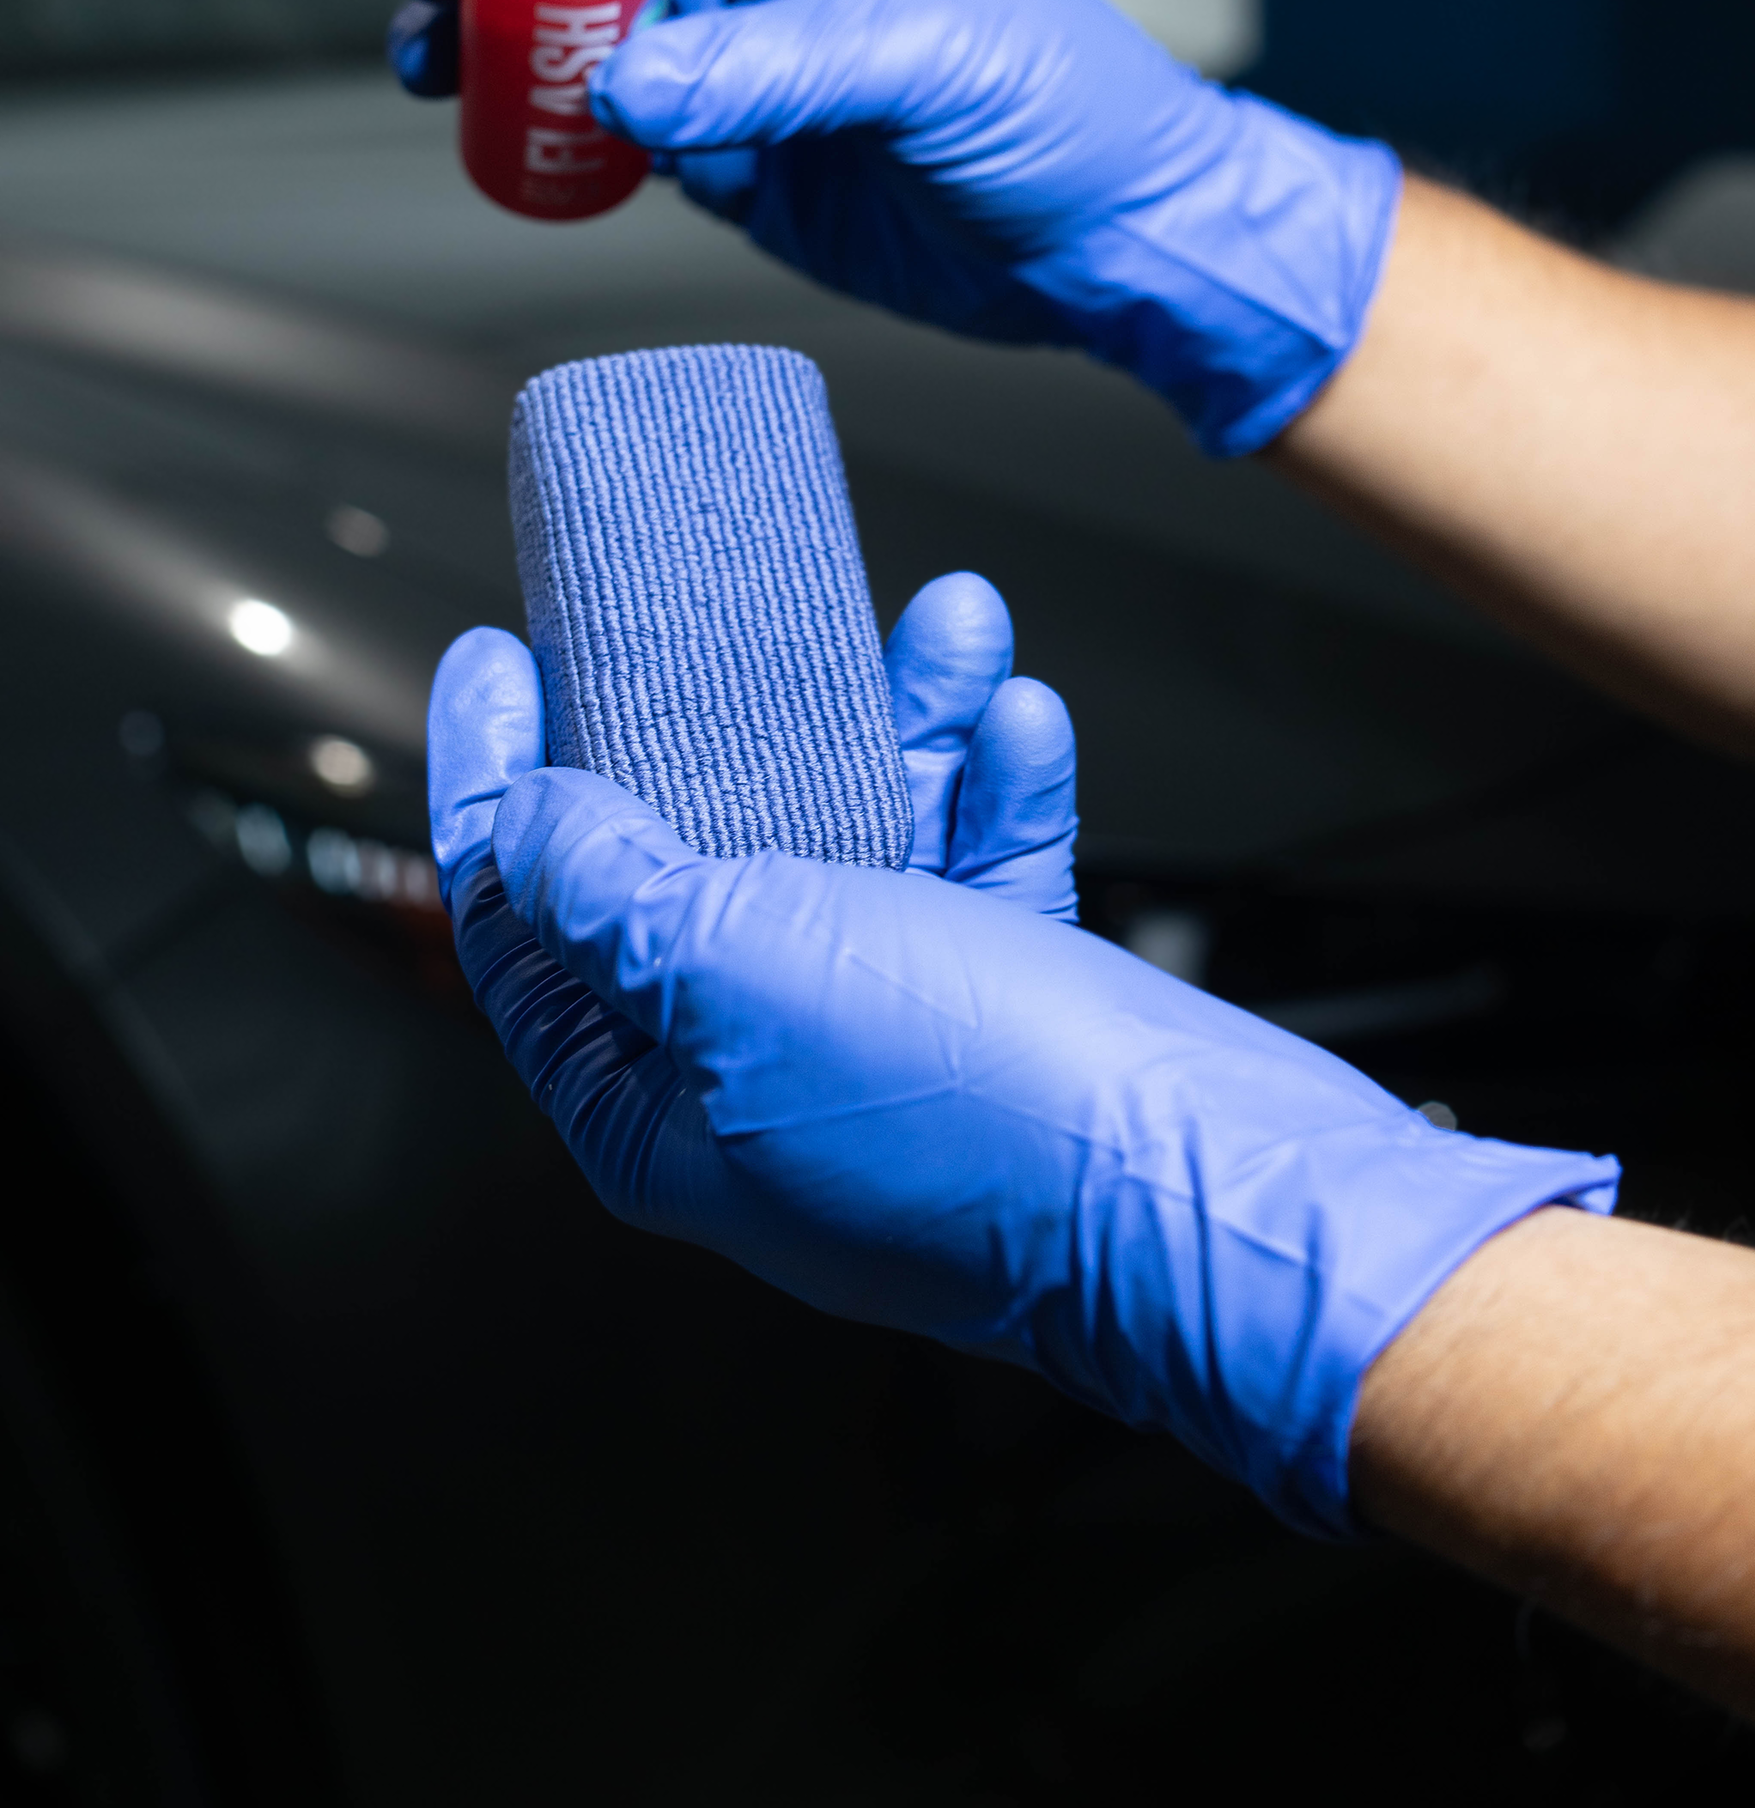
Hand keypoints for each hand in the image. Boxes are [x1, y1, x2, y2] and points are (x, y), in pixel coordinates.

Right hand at [393, 0, 1400, 456]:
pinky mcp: (722, 142)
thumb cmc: (1060, 104)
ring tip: (425, 57)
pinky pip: (607, 123)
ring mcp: (731, 44)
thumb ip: (767, 67)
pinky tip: (503, 136)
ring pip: (575, 21)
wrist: (1107, 239)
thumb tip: (630, 86)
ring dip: (494, 35)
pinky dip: (546, 129)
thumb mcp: (921, 61)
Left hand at [430, 600, 1614, 1541]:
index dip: (496, 790)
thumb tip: (527, 828)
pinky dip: (997, 782)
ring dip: (896, 719)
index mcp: (657, 1106)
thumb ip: (608, 894)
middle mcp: (766, 1072)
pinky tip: (1016, 716)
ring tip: (940, 624)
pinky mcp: (1015, 1005)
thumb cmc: (971, 1121)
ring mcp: (894, 1037)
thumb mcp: (731, 972)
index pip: (526, 936)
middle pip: (694, 863)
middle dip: (718, 723)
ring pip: (860, 838)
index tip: (501, 662)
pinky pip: (982, 859)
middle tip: (707, 617)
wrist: (1204, 1190)